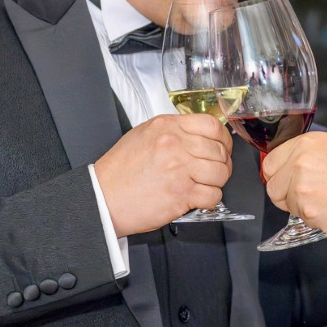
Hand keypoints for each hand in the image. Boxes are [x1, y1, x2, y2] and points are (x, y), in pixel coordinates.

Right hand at [93, 113, 232, 234]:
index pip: (212, 125)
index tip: (223, 147)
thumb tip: (199, 136)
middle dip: (221, 163)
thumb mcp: (143, 135)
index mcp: (167, 127)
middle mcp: (175, 145)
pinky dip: (209, 200)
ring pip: (220, 173)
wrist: (103, 197)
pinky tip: (197, 198)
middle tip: (213, 171)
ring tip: (203, 185)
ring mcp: (180, 169)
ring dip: (216, 182)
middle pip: (220, 151)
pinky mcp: (181, 194)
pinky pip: (213, 196)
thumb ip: (172, 132)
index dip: (223, 138)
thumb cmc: (119, 171)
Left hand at [263, 132, 326, 233]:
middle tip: (306, 193)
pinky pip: (303, 219)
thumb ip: (306, 154)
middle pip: (273, 188)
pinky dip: (316, 216)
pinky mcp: (311, 214)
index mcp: (304, 146)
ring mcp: (302, 192)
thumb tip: (289, 167)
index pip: (269, 164)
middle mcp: (298, 167)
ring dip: (302, 206)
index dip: (277, 175)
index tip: (284, 180)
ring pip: (288, 206)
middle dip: (285, 193)